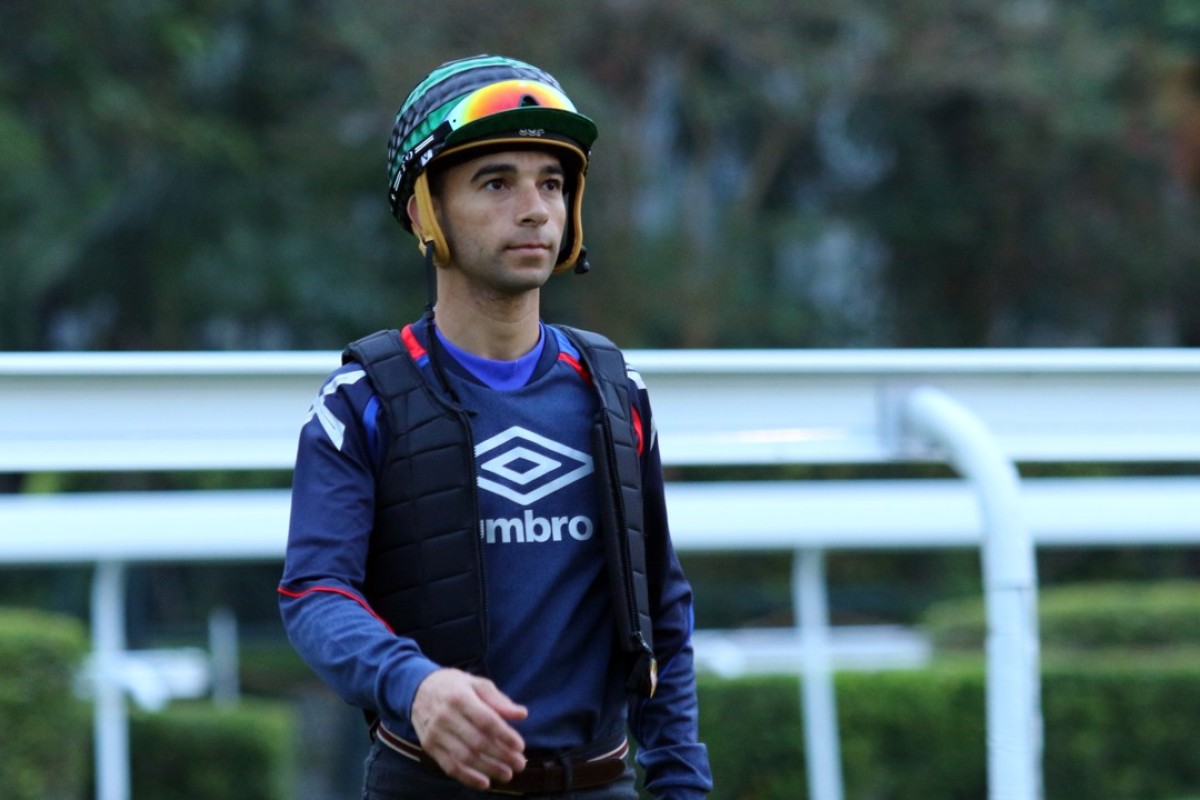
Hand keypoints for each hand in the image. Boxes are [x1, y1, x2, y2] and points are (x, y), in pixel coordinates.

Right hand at [410, 668, 527, 788]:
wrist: (418, 689)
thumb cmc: (454, 686)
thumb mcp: (476, 683)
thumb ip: (499, 700)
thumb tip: (522, 714)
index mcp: (460, 697)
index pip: (485, 720)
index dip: (504, 735)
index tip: (520, 746)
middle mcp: (445, 716)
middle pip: (477, 742)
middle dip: (501, 756)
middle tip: (520, 764)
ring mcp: (435, 733)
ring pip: (465, 758)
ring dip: (488, 769)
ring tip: (507, 774)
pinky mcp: (429, 747)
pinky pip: (450, 767)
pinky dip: (468, 778)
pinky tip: (485, 783)